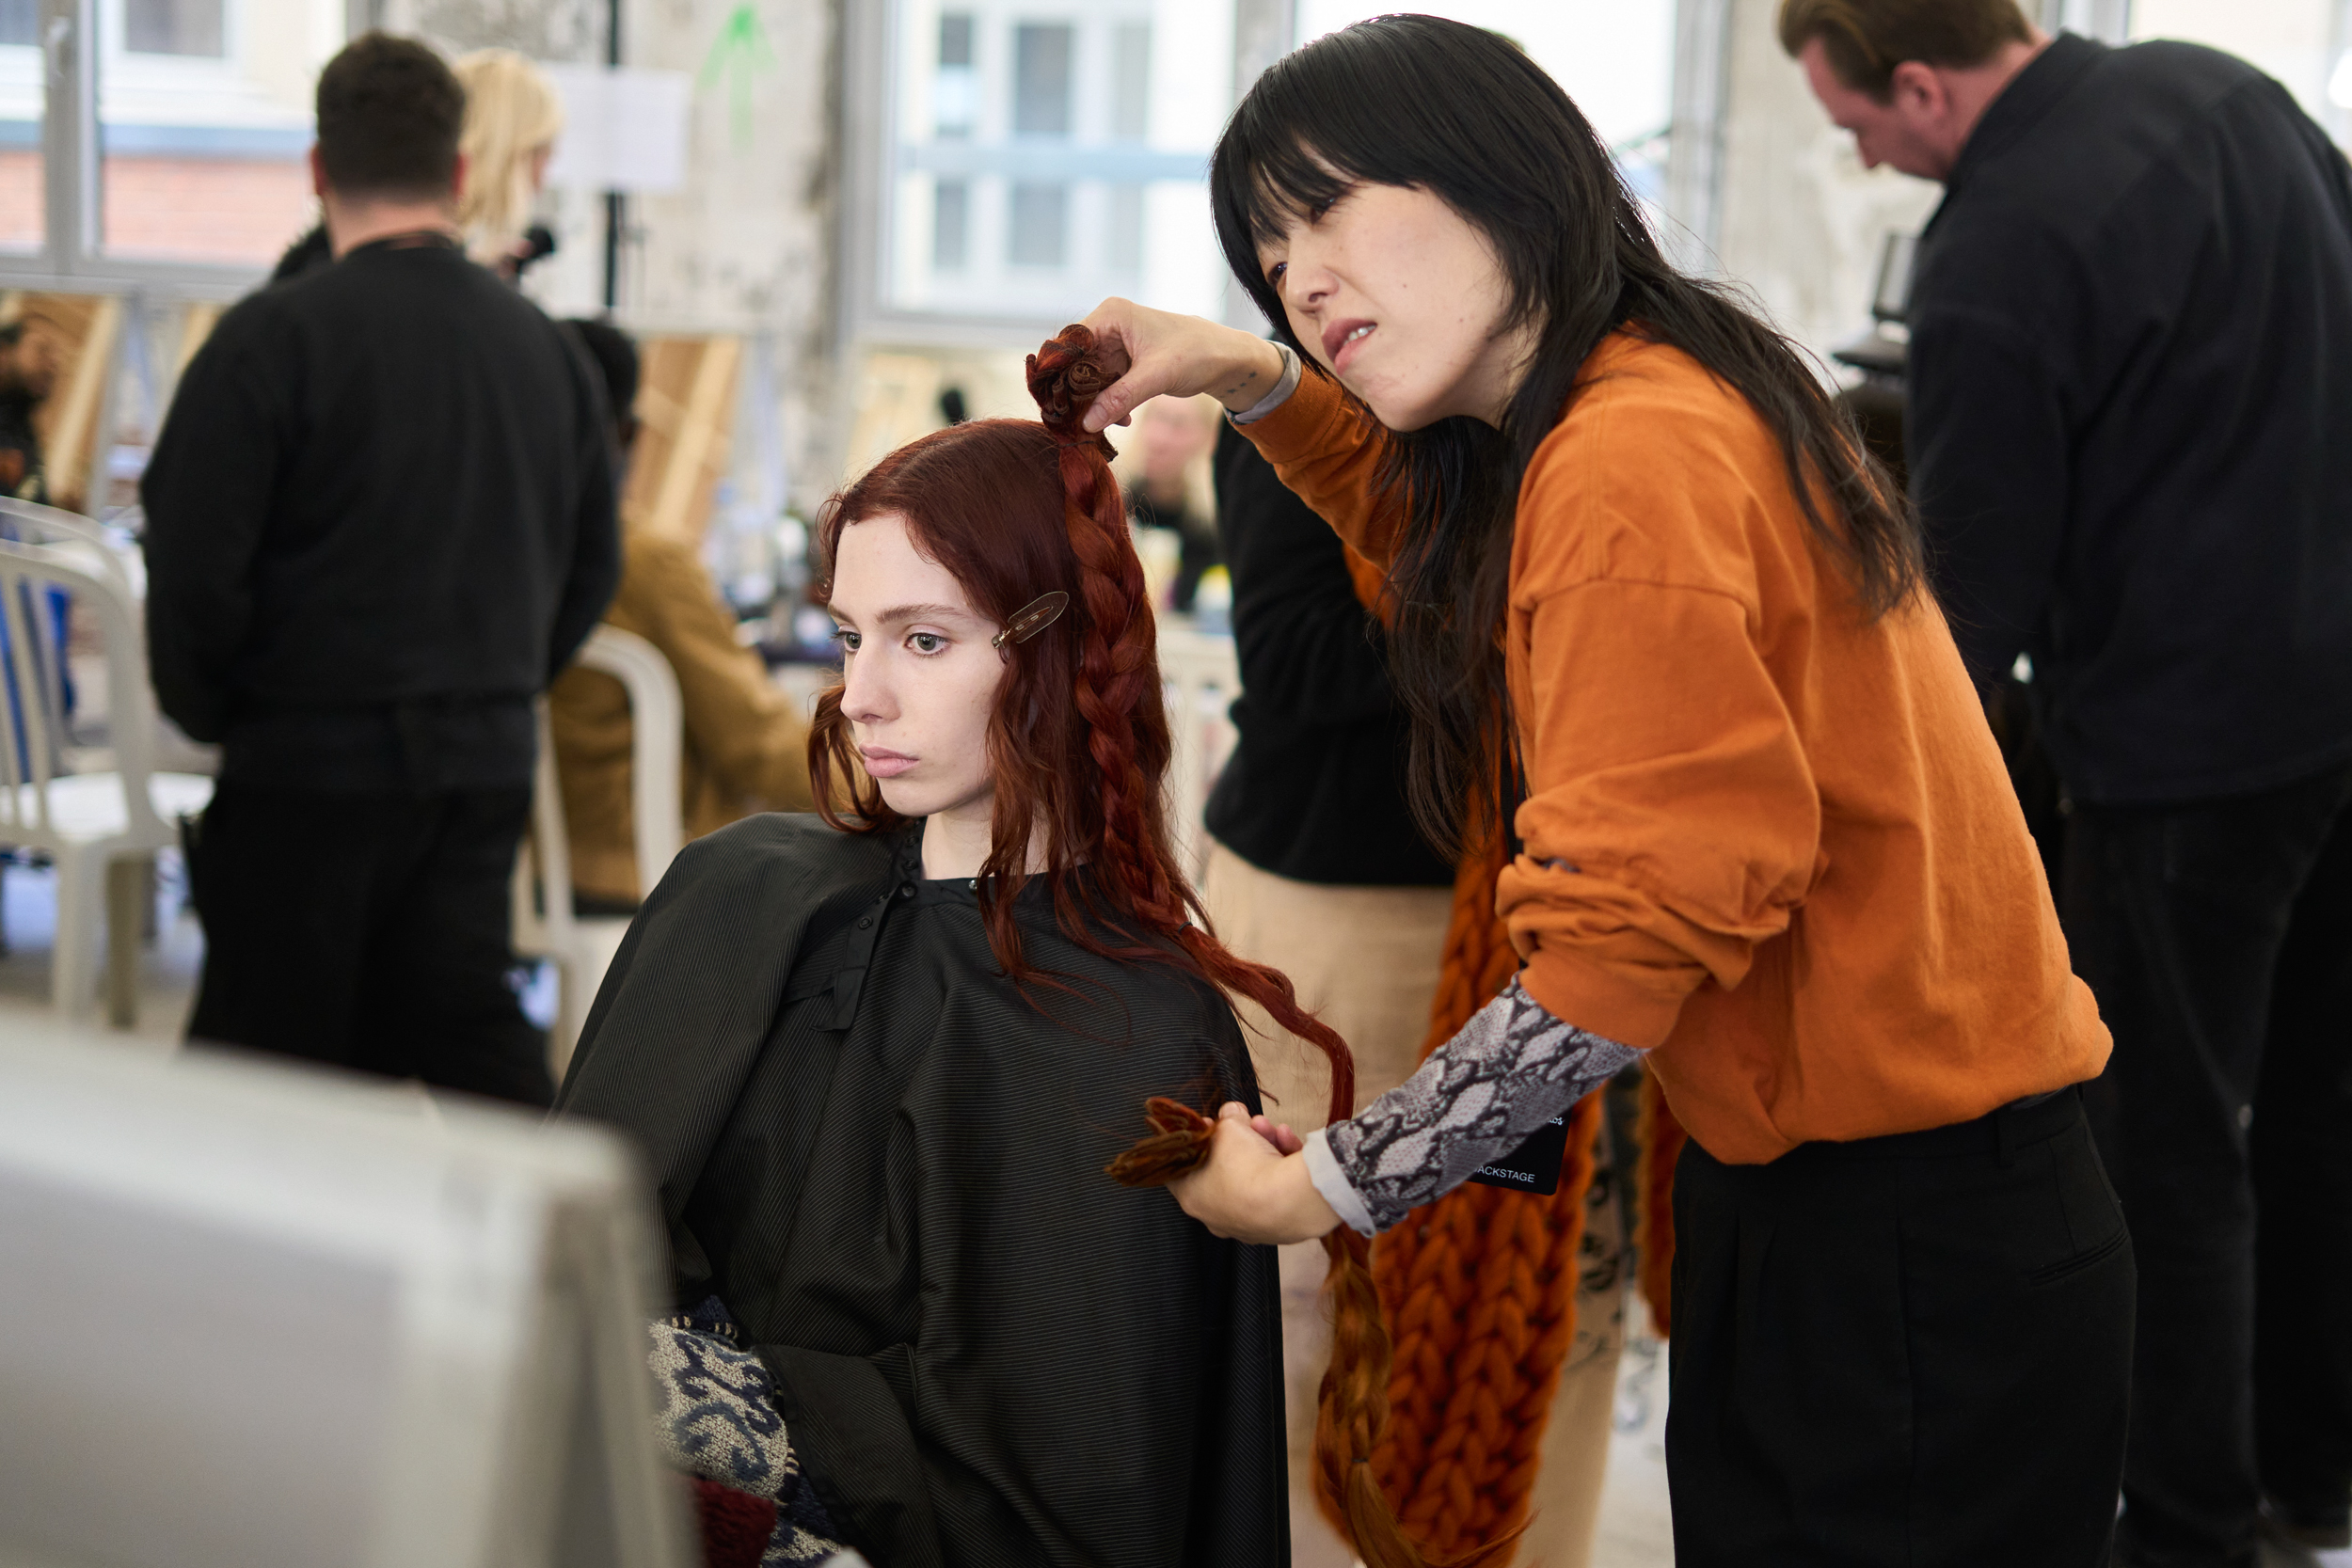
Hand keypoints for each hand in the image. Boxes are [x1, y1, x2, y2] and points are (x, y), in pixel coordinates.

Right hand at [1077, 298, 1288, 430]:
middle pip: (1076, 364)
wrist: (1226, 360)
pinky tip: (1121, 420)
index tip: (1056, 403)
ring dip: (1094, 404)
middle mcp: (1109, 326)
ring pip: (1089, 378)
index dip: (1060, 373)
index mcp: (1112, 315)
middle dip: (1078, 394)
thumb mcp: (1156, 376)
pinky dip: (1109, 404)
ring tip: (1099, 427)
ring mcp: (1115, 346)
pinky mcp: (1124, 364)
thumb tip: (1087, 423)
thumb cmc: (1197, 354)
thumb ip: (1120, 398)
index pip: (1070, 344)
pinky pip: (1105, 386)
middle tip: (1077, 423)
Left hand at [1169, 1102, 1341, 1244]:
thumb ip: (1228, 1117)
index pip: (1185, 1164)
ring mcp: (1245, 1223)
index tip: (1212, 1124)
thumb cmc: (1246, 1169)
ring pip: (1252, 1176)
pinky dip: (1280, 1164)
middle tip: (1248, 1124)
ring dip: (1263, 1147)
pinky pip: (1274, 1188)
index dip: (1198, 1140)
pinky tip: (1286, 1143)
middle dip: (1239, 1140)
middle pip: (1224, 1168)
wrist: (1288, 1201)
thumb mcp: (1230, 1127)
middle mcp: (1214, 1215)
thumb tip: (1232, 1113)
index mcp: (1191, 1195)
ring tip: (1272, 1130)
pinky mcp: (1273, 1224)